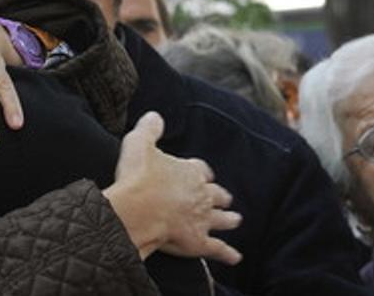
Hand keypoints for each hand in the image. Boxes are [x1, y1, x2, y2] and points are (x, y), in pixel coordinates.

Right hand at [104, 112, 242, 264]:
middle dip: (220, 196)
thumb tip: (155, 116)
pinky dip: (228, 254)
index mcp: (190, 171)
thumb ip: (149, 129)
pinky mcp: (198, 242)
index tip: (202, 174)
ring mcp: (202, 219)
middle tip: (225, 198)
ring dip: (229, 219)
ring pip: (222, 219)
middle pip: (216, 195)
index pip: (201, 170)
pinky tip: (236, 258)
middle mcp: (201, 195)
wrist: (137, 209)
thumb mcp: (139, 143)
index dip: (201, 173)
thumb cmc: (137, 176)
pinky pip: (218, 248)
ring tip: (236, 220)